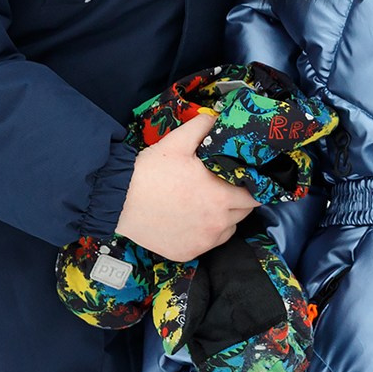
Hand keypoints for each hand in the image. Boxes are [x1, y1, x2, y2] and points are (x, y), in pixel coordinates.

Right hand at [115, 113, 258, 261]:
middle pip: (243, 214)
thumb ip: (203, 127)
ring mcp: (202, 242)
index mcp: (220, 197)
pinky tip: (191, 219)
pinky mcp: (187, 253)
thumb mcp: (177, 142)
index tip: (243, 180)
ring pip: (227, 230)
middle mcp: (216, 224)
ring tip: (206, 204)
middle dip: (238, 200)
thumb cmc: (149, 173)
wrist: (118, 201)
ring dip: (224, 218)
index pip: (254, 196)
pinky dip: (205, 233)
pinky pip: (207, 243)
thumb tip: (218, 118)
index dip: (252, 186)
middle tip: (222, 188)